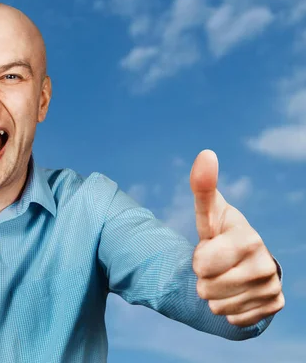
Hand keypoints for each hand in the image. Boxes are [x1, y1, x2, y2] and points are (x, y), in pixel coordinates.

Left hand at [190, 150, 283, 326]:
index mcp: (248, 237)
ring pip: (219, 306)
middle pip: (208, 288)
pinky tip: (235, 294)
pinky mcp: (274, 305)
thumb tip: (206, 153)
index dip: (199, 260)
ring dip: (214, 296)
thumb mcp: (209, 213)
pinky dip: (229, 311)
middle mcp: (265, 262)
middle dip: (203, 280)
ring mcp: (272, 285)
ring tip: (223, 279)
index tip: (207, 249)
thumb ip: (203, 188)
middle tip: (214, 267)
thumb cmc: (221, 233)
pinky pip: (235, 320)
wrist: (243, 260)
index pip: (203, 263)